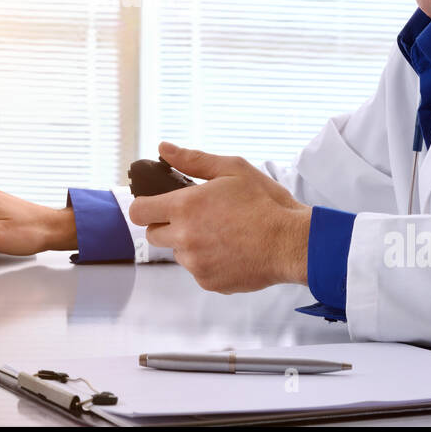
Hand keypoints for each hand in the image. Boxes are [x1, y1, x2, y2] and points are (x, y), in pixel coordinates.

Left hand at [129, 141, 311, 293]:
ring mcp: (196, 263)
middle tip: (197, 216)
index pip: (138, 211)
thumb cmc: (266, 203)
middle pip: (154, 234)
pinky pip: (198, 270)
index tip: (157, 203)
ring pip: (178, 253)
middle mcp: (184, 238)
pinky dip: (208, 261)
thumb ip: (193, 159)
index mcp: (185, 207)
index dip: (145, 205)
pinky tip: (231, 249)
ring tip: (222, 232)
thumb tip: (164, 149)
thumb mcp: (232, 169)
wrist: (292, 242)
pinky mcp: (209, 282)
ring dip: (190, 244)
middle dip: (168, 224)